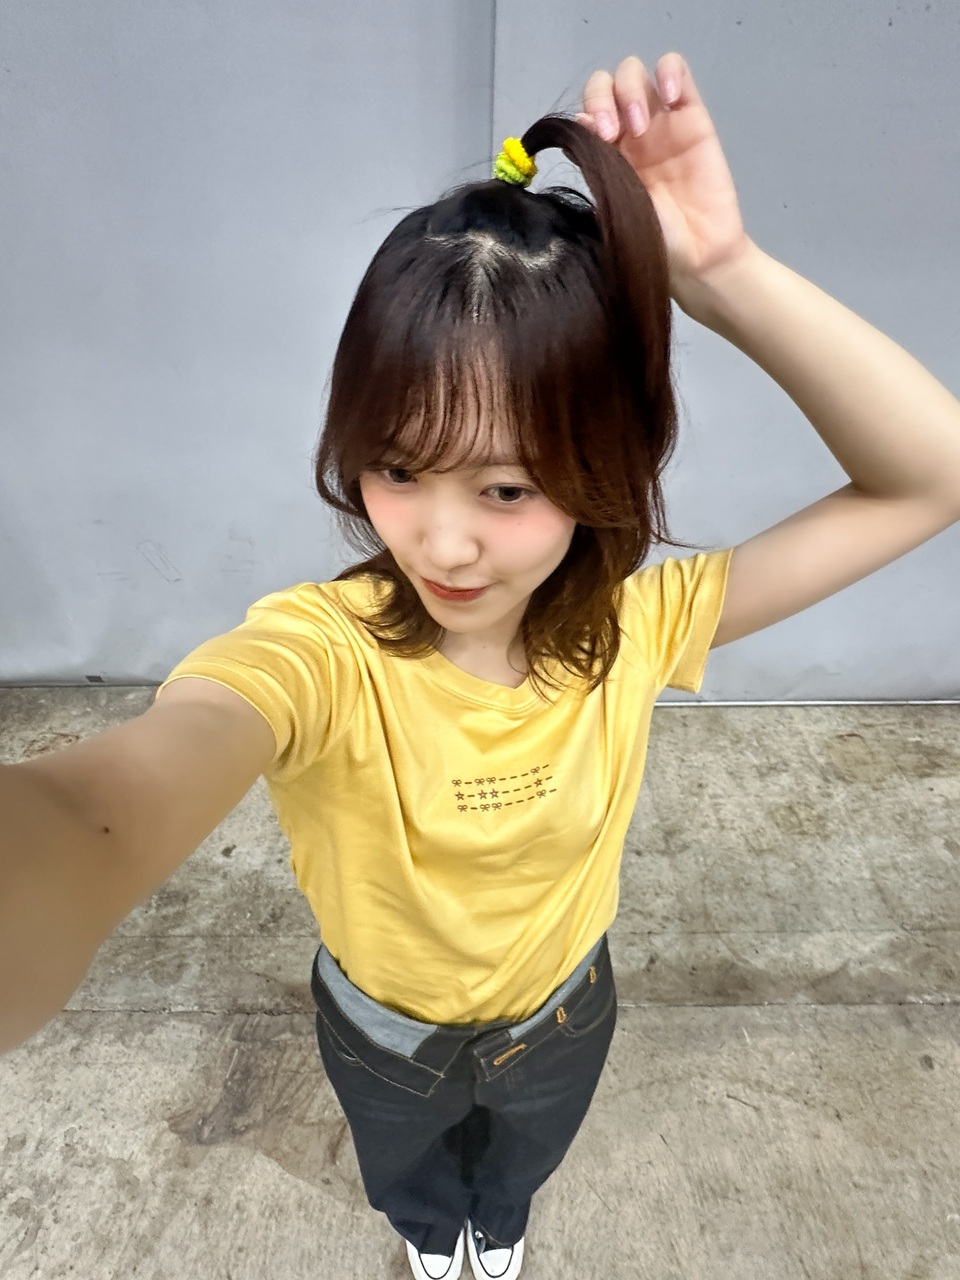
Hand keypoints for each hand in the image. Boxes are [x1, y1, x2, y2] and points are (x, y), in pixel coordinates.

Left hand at [577, 54, 749, 291]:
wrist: (695, 257)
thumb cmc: (651, 242)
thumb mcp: (611, 208)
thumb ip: (594, 167)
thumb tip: (578, 126)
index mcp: (605, 155)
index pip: (586, 112)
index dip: (587, 115)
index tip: (597, 140)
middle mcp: (629, 134)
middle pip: (605, 85)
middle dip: (603, 99)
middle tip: (614, 134)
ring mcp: (660, 122)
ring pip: (634, 73)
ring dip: (630, 90)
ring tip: (640, 126)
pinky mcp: (692, 116)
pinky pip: (676, 70)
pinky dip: (669, 71)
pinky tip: (669, 97)